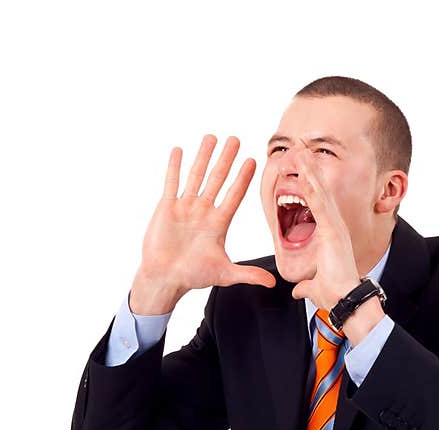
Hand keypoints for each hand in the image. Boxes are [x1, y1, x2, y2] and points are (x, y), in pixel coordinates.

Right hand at [131, 134, 275, 313]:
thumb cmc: (193, 275)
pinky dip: (174, 167)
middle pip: (217, 179)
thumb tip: (273, 283)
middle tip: (235, 139)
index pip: (234, 195)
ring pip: (196, 176)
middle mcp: (204, 211)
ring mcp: (185, 207)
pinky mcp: (167, 208)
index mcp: (219, 223)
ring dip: (203, 156)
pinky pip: (171, 183)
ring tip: (212, 137)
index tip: (252, 161)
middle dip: (226, 159)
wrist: (164, 278)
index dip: (243, 179)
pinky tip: (179, 151)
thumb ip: (248, 274)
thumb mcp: (224, 273)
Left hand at [288, 142, 361, 310]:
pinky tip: (302, 174)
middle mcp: (334, 226)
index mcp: (330, 235)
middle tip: (301, 148)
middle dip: (310, 169)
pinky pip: (318, 206)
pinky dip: (311, 189)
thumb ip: (305, 287)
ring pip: (320, 193)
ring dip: (310, 171)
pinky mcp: (331, 231)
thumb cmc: (334, 295)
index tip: (300, 169)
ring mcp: (334, 227)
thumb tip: (298, 292)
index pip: (317, 204)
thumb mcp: (313, 288)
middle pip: (320, 191)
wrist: (346, 301)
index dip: (309, 185)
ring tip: (301, 151)